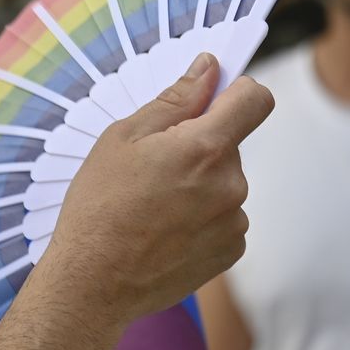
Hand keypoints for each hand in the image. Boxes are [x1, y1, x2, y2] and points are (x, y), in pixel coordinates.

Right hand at [37, 53, 271, 325]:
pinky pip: (224, 217)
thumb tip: (208, 68)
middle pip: (229, 145)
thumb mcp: (123, 138)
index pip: (255, 100)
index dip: (237, 91)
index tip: (212, 99)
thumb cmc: (99, 204)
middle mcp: (231, 184)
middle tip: (152, 168)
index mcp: (205, 147)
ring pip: (224, 182)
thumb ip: (175, 100)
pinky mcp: (230, 251)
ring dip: (200, 184)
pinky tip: (165, 229)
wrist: (94, 281)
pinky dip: (202, 217)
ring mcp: (234, 221)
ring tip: (153, 205)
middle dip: (199, 146)